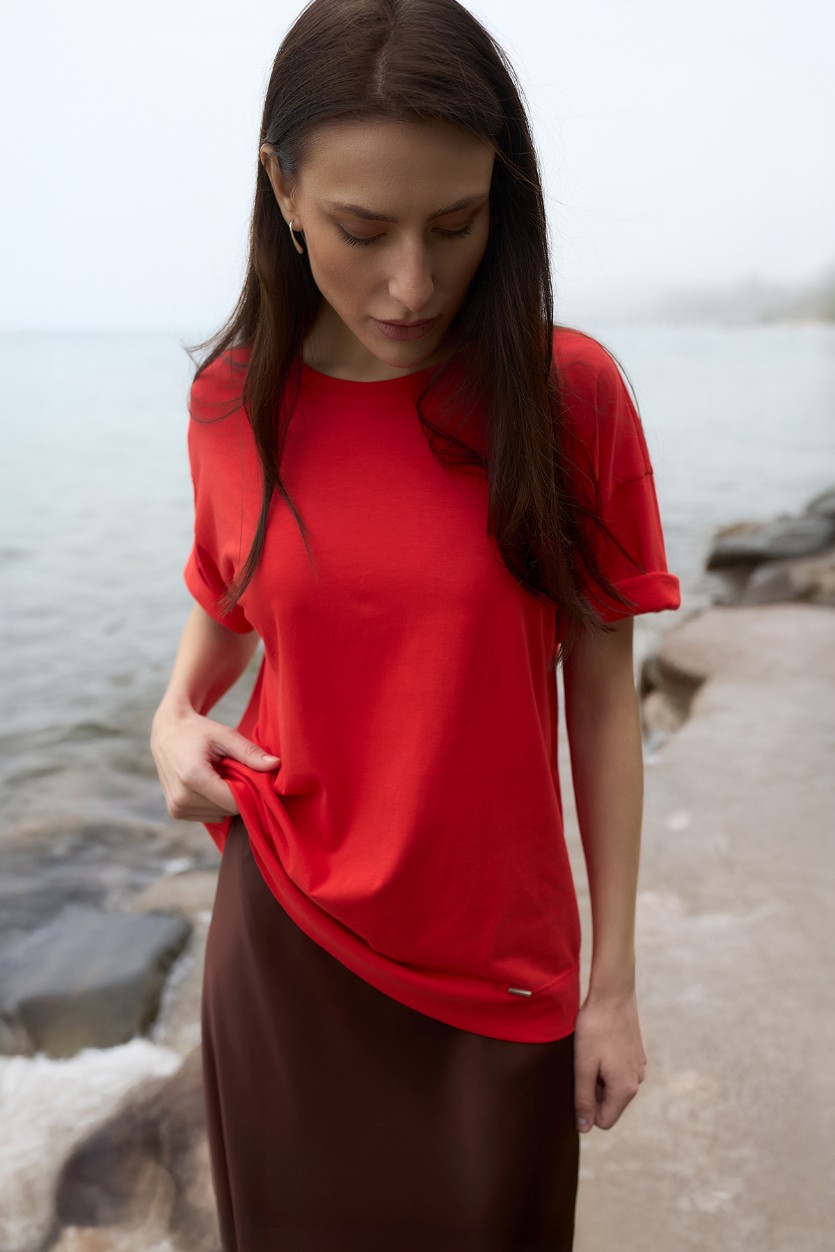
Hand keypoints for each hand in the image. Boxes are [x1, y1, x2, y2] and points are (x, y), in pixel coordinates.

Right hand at [150, 701, 279, 821]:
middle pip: (227, 810)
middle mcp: (181, 797)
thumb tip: (276, 765)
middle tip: (229, 770)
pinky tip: (207, 784)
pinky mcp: (175, 812)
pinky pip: (209, 815)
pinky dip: (213, 802)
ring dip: (224, 798)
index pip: (233, 802)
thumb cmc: (198, 731)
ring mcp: (176, 808)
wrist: (167, 732)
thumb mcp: (225, 736)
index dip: (247, 791)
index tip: (248, 774)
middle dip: (235, 793)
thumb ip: (250, 752)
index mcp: (192, 777)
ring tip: (216, 775)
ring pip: (219, 815)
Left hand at [573, 988, 646, 1132]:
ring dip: (599, 1077)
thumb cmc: (595, 1029)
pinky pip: (619, 1071)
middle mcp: (636, 1081)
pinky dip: (607, 1064)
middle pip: (609, 1104)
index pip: (603, 1121)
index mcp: (624, 1090)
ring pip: (613, 1087)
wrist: (613, 994)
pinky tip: (599, 1045)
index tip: (576, 1085)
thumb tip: (585, 1128)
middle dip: (593, 1092)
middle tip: (580, 1066)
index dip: (586, 1110)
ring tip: (589, 1053)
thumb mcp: (583, 1066)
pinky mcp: (636, 1053)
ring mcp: (639, 1067)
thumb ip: (584, 1099)